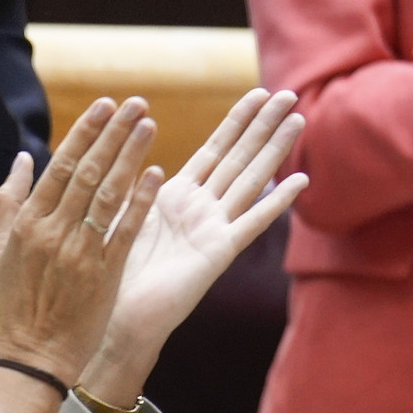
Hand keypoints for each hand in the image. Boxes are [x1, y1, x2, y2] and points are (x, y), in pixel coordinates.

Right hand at [0, 97, 161, 384]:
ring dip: (131, 156)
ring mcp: (80, 251)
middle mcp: (53, 231)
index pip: (60, 165)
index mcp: (28, 221)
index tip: (106, 106)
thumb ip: (9, 200)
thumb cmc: (19, 297)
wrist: (35, 352)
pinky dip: (140, 201)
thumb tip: (24, 157)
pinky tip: (157, 174)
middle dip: (113, 134)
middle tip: (137, 104)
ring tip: (149, 126)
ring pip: (109, 194)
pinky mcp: (105, 273)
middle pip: (88, 172)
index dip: (86, 133)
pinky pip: (125, 230)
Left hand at [81, 88, 305, 404]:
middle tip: (289, 94)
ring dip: (275, 149)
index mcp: (177, 198)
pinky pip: (251, 222)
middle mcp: (202, 210)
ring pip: (250, 180)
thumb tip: (133, 153)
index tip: (257, 94)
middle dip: (264, 125)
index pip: (214, 150)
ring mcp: (214, 230)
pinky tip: (300, 180)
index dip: (237, 121)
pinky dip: (275, 202)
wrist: (116, 318)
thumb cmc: (112, 274)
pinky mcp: (218, 253)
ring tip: (298, 121)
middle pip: (240, 158)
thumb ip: (131, 185)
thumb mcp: (118, 216)